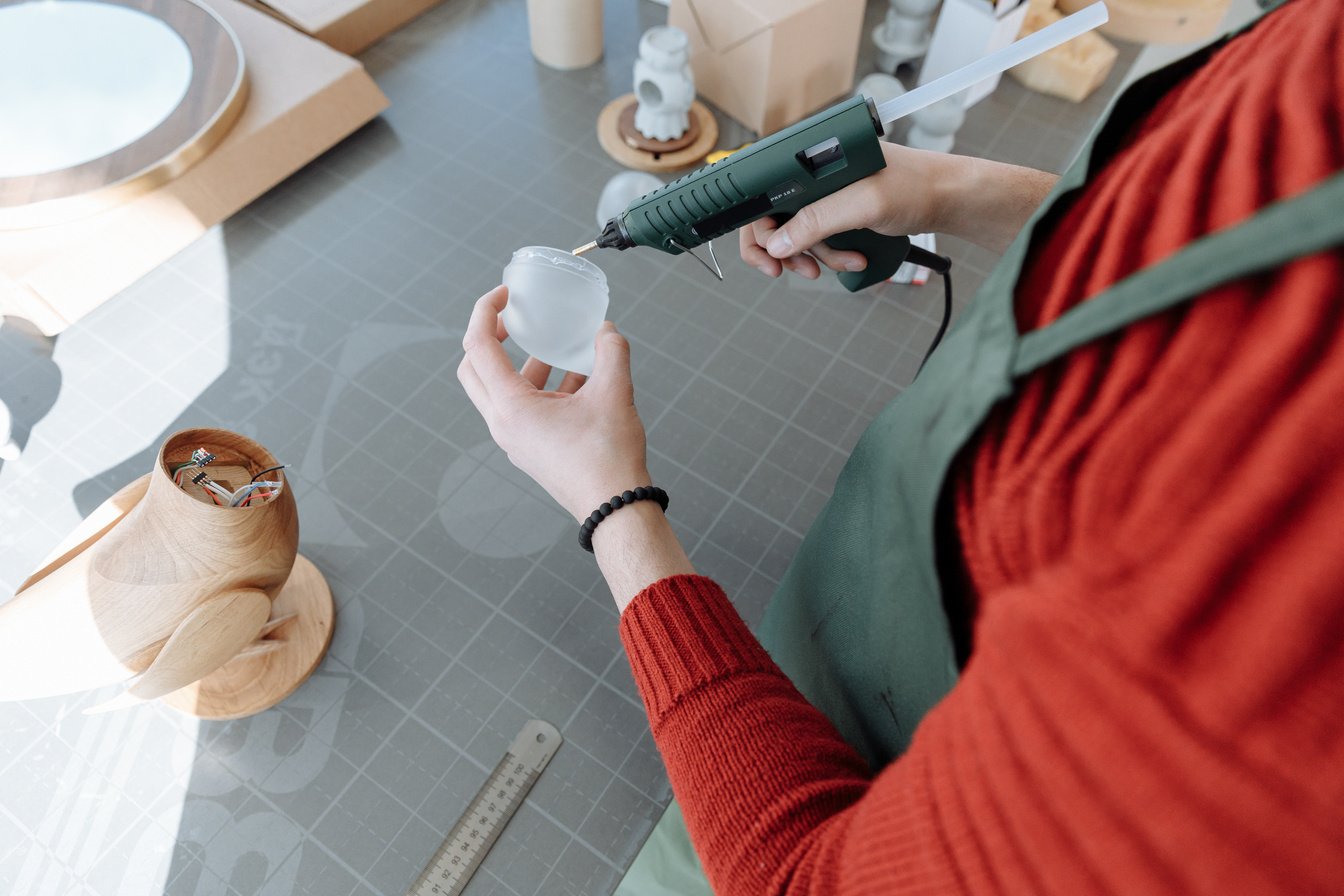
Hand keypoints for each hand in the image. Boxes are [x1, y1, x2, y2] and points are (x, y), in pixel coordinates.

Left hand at [457, 286, 651, 522]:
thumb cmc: (607, 458)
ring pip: (501, 390)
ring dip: (522, 362)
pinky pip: (523, 408)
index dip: (486, 310)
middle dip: (489, 337)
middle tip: (514, 318)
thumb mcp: (614, 393)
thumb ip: (611, 352)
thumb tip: (607, 330)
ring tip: (555, 345)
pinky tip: (577, 377)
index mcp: (511, 408)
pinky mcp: (530, 449)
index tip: (506, 294)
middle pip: (474, 369)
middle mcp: (503, 424)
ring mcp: (515, 439)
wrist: (615, 508)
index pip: (478, 346)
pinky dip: (541, 386)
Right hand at [739, 142, 943, 280]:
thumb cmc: (917, 187)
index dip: (759, 227)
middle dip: (789, 249)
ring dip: (818, 255)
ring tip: (848, 262)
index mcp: (812, 154)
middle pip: (774, 216)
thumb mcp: (864, 204)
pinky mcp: (840, 207)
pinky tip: (854, 257)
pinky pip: (819, 236)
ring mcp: (826, 190)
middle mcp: (813, 170)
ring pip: (798, 232)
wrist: (951, 199)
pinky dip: (832, 253)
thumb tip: (777, 244)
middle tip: (804, 270)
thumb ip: (818, 221)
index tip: (770, 257)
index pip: (762, 190)